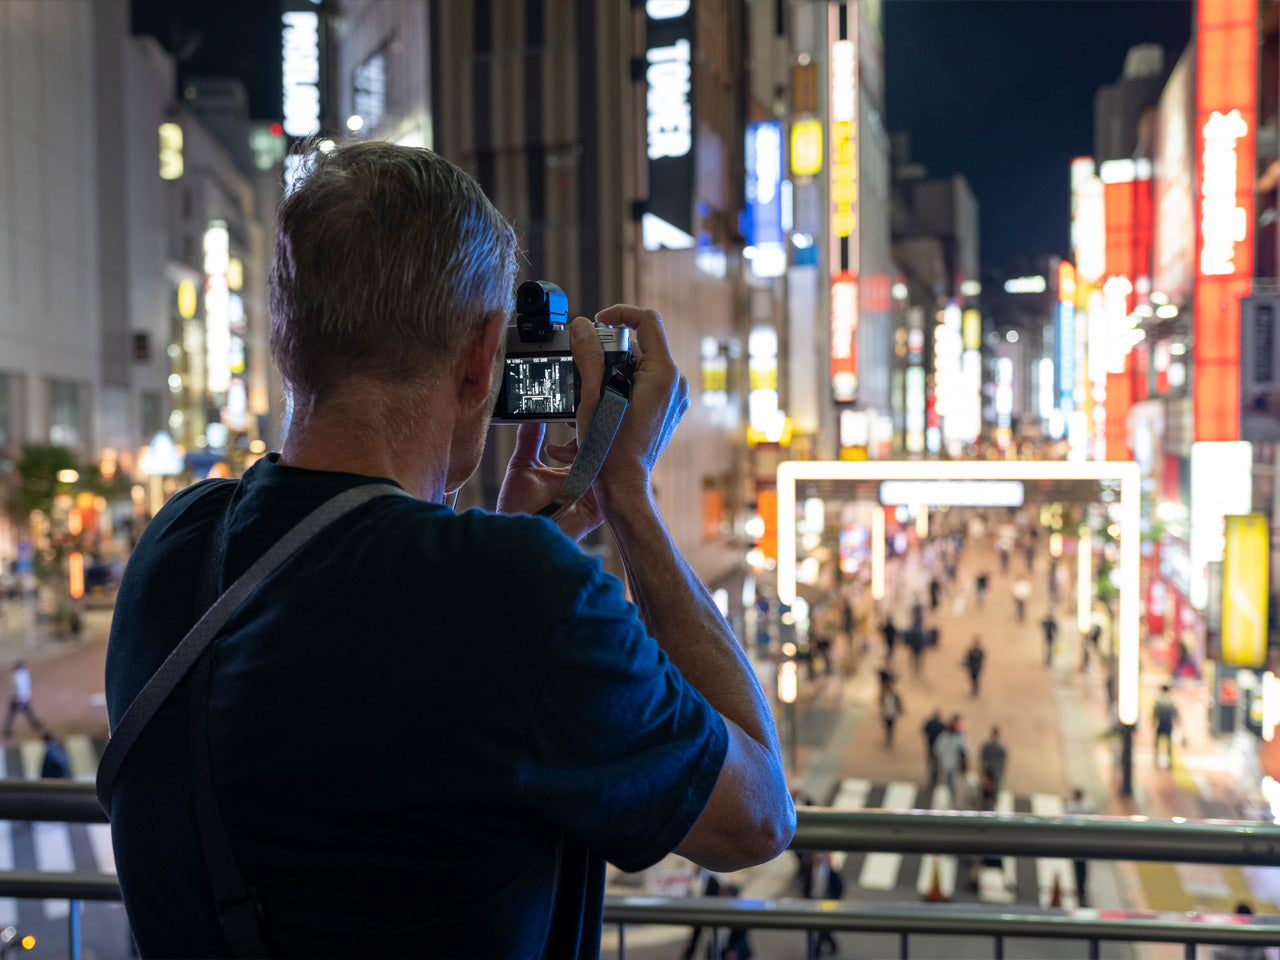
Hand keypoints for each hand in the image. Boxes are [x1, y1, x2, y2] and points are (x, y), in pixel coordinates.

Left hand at [496, 421, 603, 541]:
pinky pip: (607, 483)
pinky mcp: (598, 507)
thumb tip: (530, 416)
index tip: (577, 410)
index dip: (583, 426)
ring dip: (598, 446)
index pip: (585, 442)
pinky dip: (602, 467)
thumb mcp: (521, 466)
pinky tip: (591, 451)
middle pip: (599, 450)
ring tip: (588, 429)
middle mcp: (585, 480)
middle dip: (594, 431)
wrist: (519, 535)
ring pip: (605, 463)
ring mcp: (593, 493)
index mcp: (571, 470)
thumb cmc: (518, 507)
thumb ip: (528, 440)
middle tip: (586, 415)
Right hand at [570, 306, 688, 512]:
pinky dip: (618, 388)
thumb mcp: (593, 397)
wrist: (623, 487)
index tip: (597, 323)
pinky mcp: (664, 412)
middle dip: (607, 351)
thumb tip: (583, 326)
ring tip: (585, 394)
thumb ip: (589, 357)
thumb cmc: (610, 449)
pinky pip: (640, 386)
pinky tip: (595, 406)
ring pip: (637, 367)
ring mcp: (671, 399)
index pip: (647, 322)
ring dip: (609, 372)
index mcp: (663, 374)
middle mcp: (674, 384)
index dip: (620, 314)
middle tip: (583, 368)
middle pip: (639, 346)